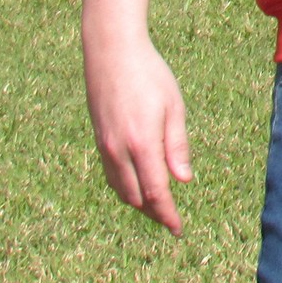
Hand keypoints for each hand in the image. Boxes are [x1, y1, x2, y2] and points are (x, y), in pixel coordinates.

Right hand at [84, 32, 192, 233]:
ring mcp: (105, 147)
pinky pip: (112, 176)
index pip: (156, 193)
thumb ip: (177, 146)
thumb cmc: (150, 75)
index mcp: (142, 143)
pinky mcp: (99, 141)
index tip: (178, 229)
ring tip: (158, 207)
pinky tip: (139, 184)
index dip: (167, 214)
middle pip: (137, 198)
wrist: (111, 53)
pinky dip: (127, 188)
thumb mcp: (174, 106)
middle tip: (172, 219)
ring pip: (122, 190)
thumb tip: (183, 180)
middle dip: (155, 212)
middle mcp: (119, 151)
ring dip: (140, 202)